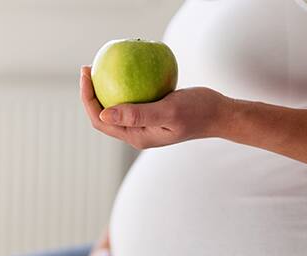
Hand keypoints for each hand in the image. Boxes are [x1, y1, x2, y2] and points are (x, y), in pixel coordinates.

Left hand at [80, 65, 233, 148]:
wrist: (219, 114)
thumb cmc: (198, 112)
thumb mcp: (169, 111)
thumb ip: (138, 114)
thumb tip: (104, 114)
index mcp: (136, 136)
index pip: (101, 120)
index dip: (88, 99)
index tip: (86, 75)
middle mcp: (136, 132)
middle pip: (103, 114)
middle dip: (90, 93)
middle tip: (88, 68)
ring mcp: (143, 124)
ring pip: (115, 106)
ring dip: (104, 88)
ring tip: (100, 67)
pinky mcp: (150, 113)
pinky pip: (130, 98)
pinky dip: (122, 84)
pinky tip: (125, 68)